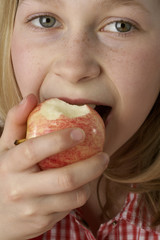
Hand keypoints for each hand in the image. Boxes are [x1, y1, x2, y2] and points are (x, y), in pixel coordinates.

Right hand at [0, 94, 108, 239]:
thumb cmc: (2, 175)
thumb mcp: (4, 148)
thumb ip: (16, 121)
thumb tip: (31, 98)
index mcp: (10, 164)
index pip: (34, 150)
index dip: (59, 140)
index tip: (81, 132)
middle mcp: (20, 188)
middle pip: (64, 179)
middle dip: (91, 167)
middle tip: (104, 156)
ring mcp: (32, 209)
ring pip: (72, 197)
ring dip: (89, 182)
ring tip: (94, 170)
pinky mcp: (41, 223)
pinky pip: (69, 208)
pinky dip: (80, 195)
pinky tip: (80, 186)